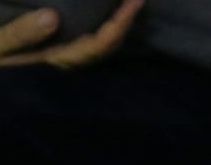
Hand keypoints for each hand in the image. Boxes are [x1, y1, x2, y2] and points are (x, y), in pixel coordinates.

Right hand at [0, 0, 143, 68]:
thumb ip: (21, 33)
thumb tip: (53, 17)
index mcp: (58, 58)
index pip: (99, 44)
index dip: (121, 22)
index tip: (135, 0)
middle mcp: (68, 58)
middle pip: (108, 43)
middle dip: (127, 20)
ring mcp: (65, 52)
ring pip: (103, 40)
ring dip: (119, 20)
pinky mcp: (60, 45)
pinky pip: (90, 35)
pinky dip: (103, 21)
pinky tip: (108, 6)